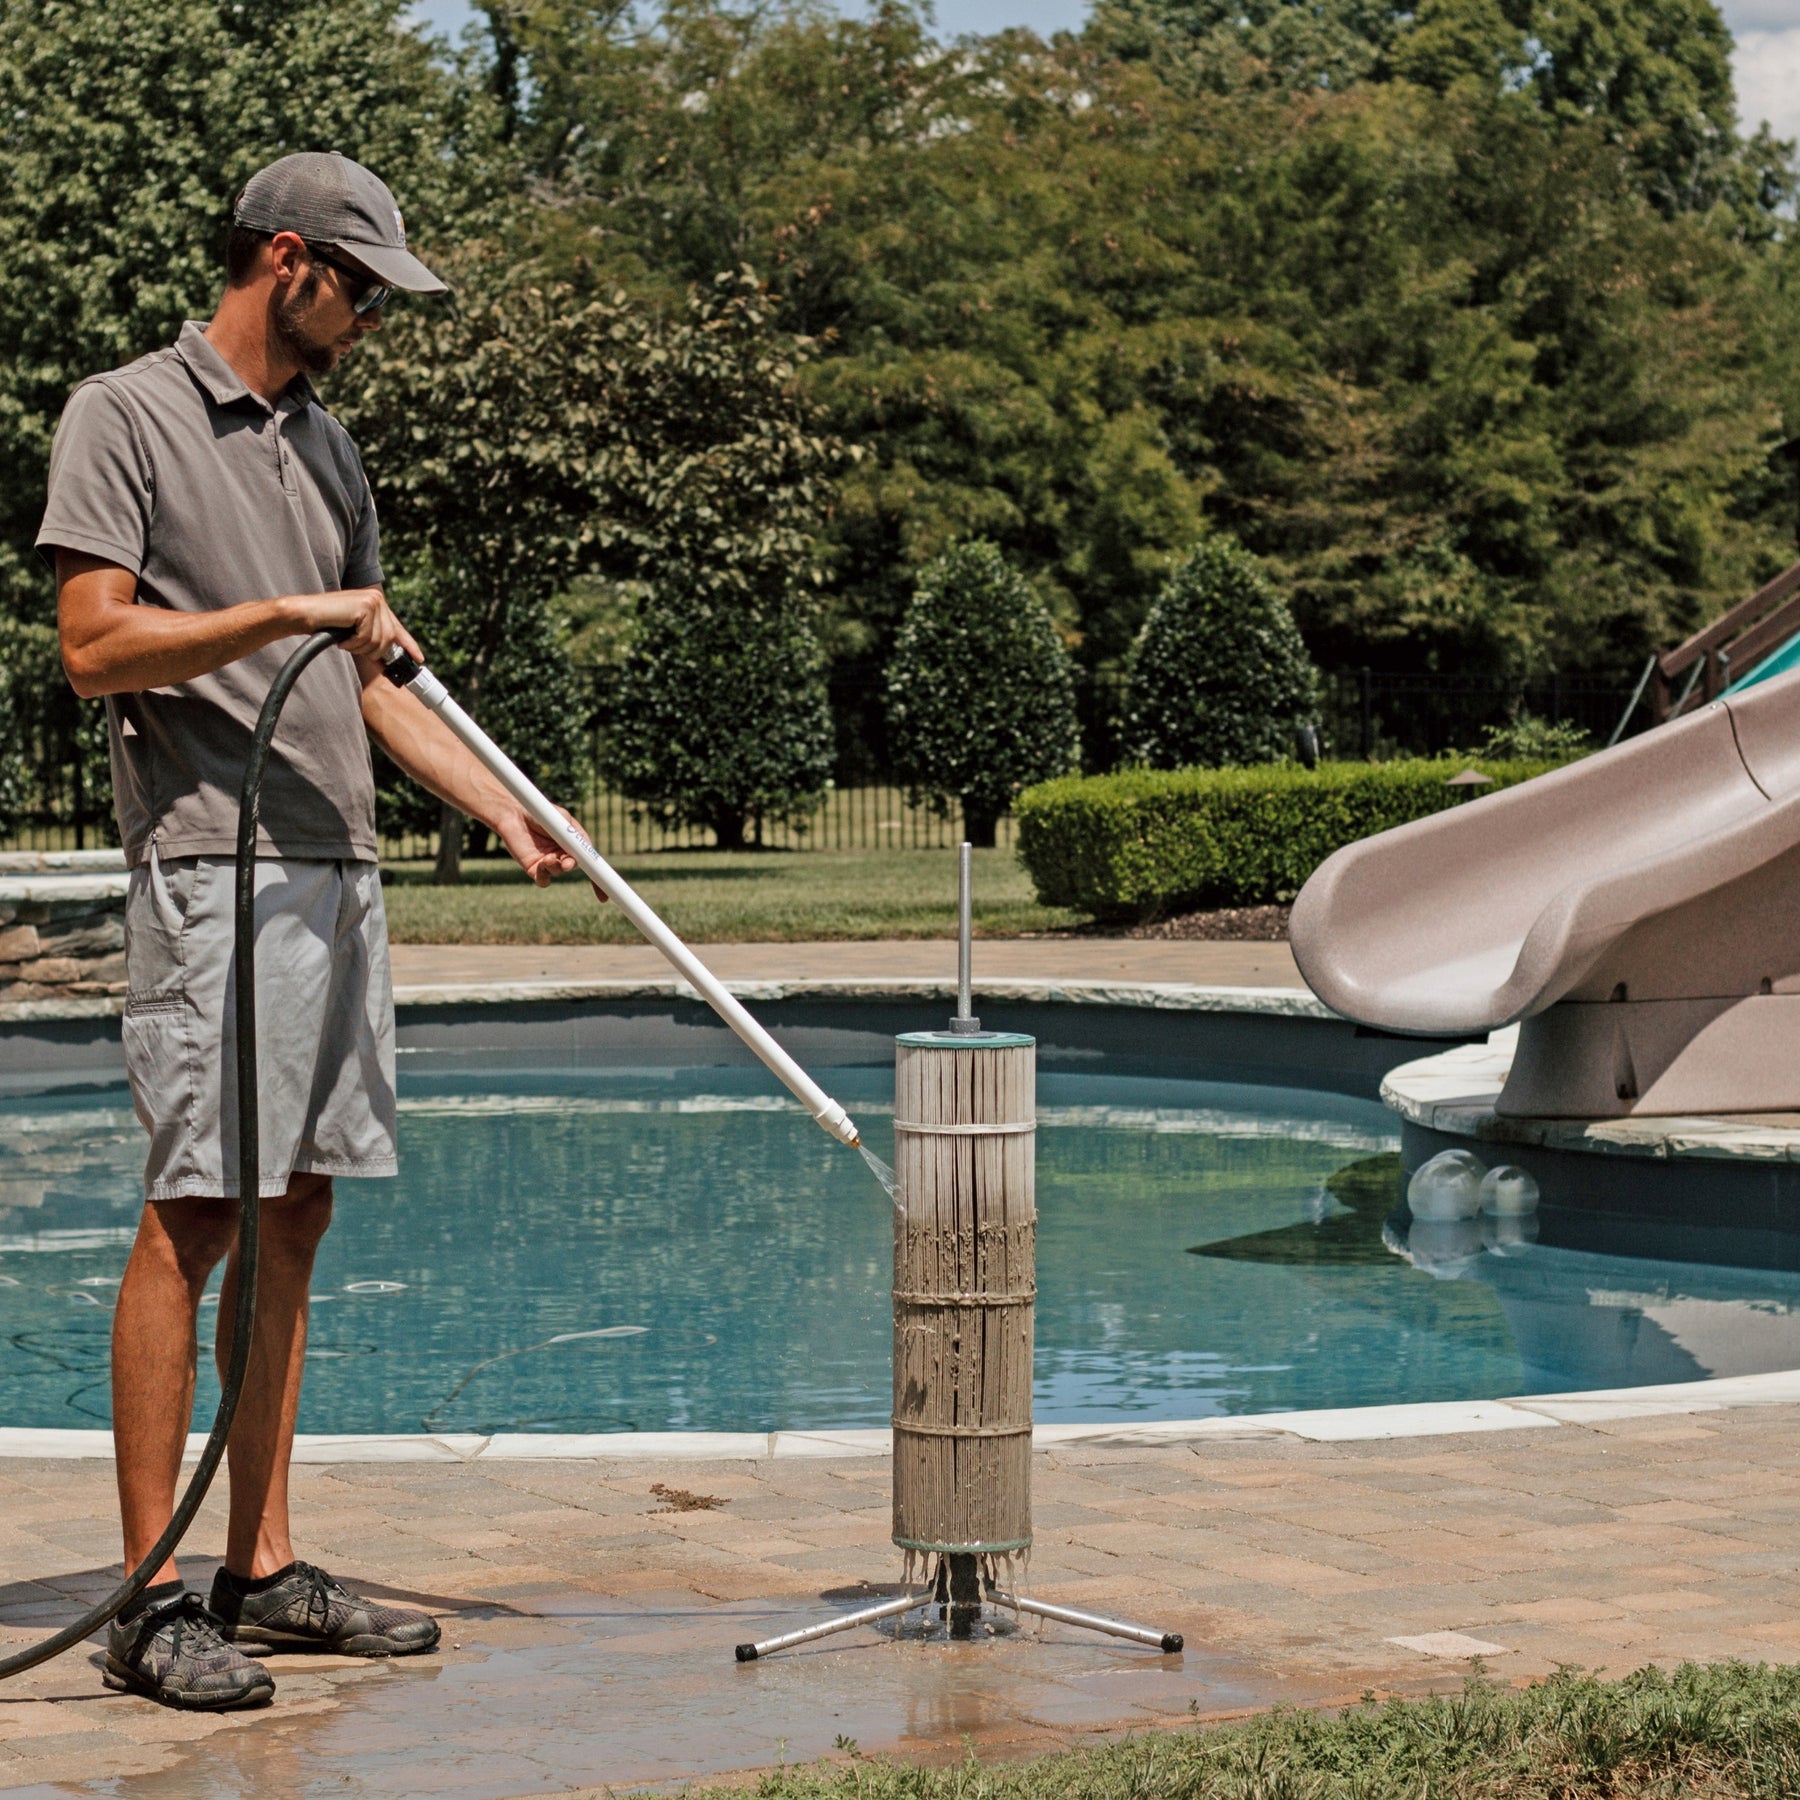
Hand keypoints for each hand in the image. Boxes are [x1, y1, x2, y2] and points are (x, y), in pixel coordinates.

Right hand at [286, 587, 419, 663]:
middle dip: (371, 650)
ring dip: (360, 647)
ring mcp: (372, 601)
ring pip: (379, 641)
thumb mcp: (355, 630)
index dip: (409, 645)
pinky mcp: (365, 607)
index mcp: (377, 603)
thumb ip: (373, 636)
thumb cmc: (327, 624)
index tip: (419, 658)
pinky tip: (341, 635)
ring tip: (345, 639)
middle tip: (352, 646)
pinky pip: (367, 638)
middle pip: (389, 639)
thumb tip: (389, 656)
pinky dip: (353, 643)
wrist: (304, 614)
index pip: (397, 628)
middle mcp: (378, 599)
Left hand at [495, 805, 609, 898]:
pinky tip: (542, 863)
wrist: (514, 813)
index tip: (607, 891)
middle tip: (567, 863)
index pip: (591, 863)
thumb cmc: (541, 814)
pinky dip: (544, 875)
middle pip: (575, 867)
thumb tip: (584, 854)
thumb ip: (576, 834)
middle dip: (572, 866)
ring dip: (556, 866)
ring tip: (548, 857)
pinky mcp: (534, 868)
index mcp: (574, 845)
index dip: (600, 878)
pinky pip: (543, 880)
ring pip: (558, 872)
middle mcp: (563, 855)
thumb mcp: (564, 820)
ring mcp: (548, 863)